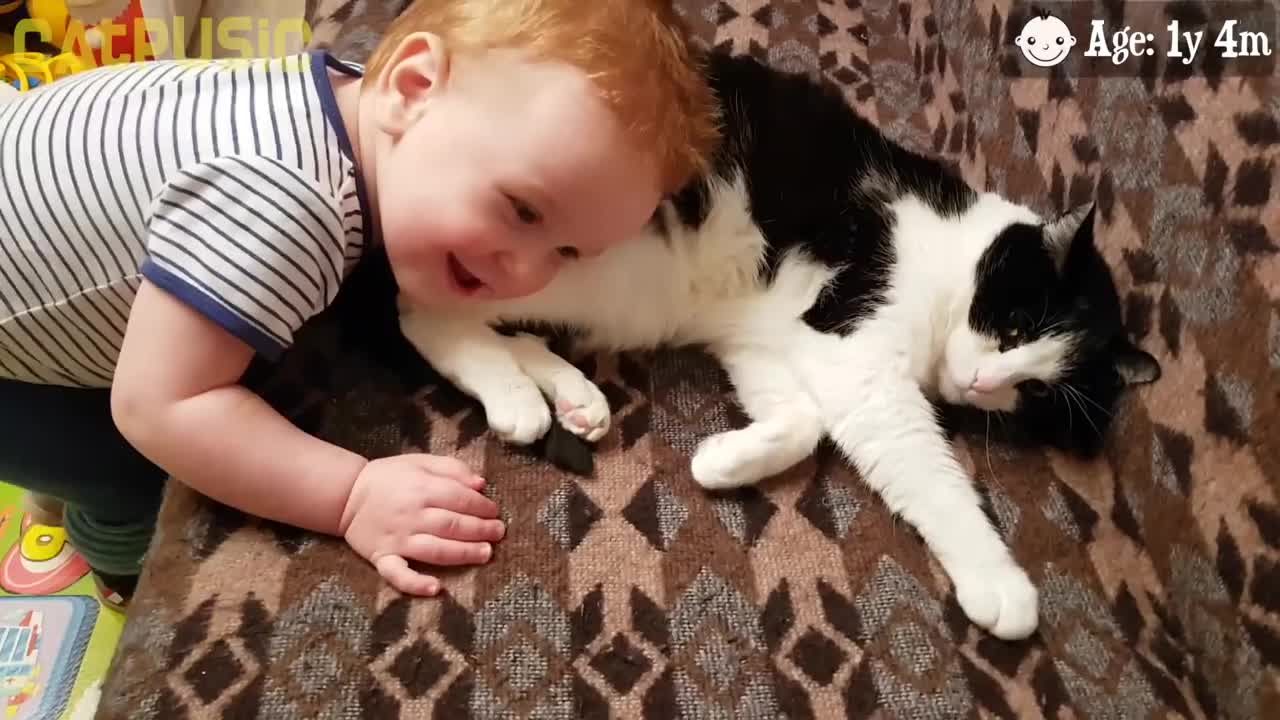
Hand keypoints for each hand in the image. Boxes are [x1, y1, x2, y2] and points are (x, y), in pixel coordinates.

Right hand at [340, 454, 504, 595]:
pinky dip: (415, 583)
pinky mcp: (382, 558)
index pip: (460, 498)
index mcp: (420, 488)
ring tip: (485, 553)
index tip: (495, 512)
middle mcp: (411, 515)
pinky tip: (435, 588)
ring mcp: (396, 539)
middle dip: (480, 530)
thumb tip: (480, 484)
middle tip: (499, 533)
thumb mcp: (419, 461)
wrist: (345, 495)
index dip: (482, 506)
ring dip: (463, 553)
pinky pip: (398, 574)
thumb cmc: (388, 477)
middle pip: (452, 525)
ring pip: (435, 550)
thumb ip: (450, 469)